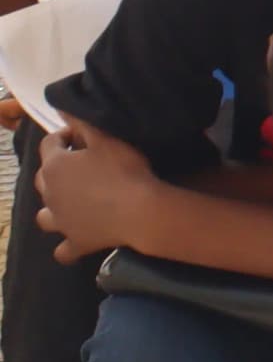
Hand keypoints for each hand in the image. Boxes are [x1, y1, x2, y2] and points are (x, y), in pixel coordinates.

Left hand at [35, 121, 165, 262]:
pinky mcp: (75, 242)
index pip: (49, 144)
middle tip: (81, 165)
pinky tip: (75, 240)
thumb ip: (83, 123)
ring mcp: (60, 221)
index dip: (63, 136)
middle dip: (57, 170)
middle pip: (43, 178)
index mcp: (55, 167)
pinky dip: (67, 246)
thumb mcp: (106, 139)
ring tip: (71, 204)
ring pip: (44, 216)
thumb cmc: (123, 171)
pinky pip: (63, 250)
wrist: (139, 211)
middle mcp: (50, 194)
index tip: (80, 135)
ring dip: (53, 210)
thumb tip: (63, 111)